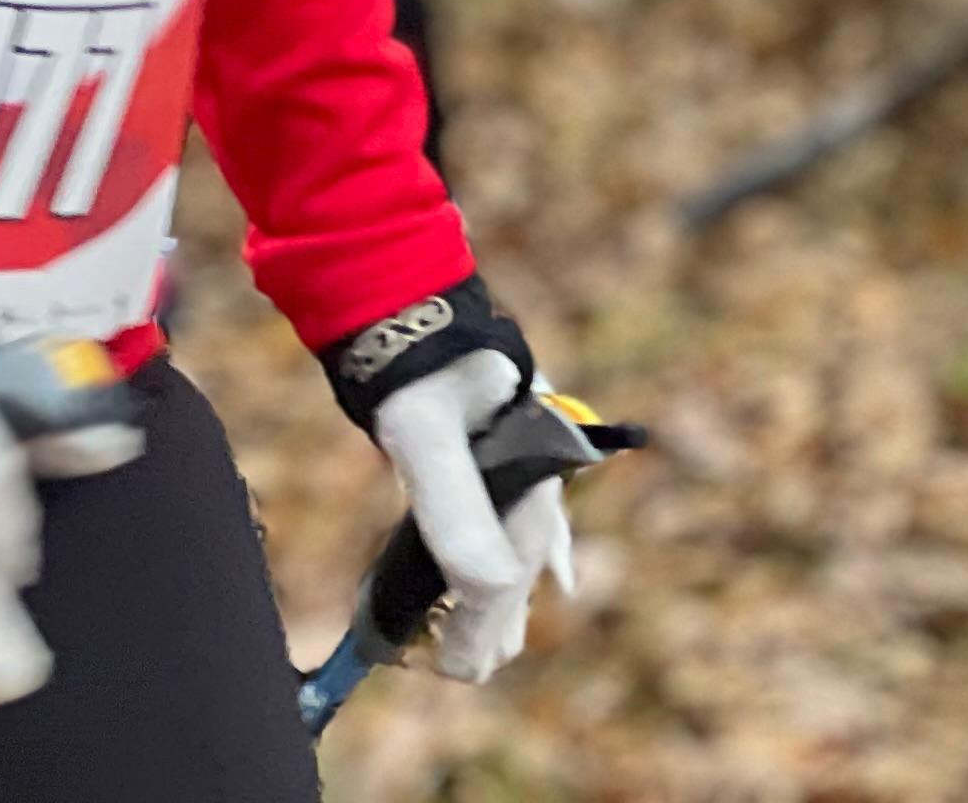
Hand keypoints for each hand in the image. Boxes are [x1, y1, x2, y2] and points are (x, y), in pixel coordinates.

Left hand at [372, 350, 572, 681]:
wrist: (404, 297)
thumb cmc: (416, 367)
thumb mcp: (424, 435)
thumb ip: (455, 511)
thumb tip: (489, 589)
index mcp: (527, 478)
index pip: (503, 580)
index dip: (476, 632)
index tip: (454, 670)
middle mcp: (535, 474)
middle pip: (520, 571)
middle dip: (492, 624)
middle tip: (460, 666)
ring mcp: (522, 462)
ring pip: (526, 550)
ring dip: (505, 598)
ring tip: (495, 643)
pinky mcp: (505, 450)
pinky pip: (534, 517)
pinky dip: (538, 555)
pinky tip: (563, 580)